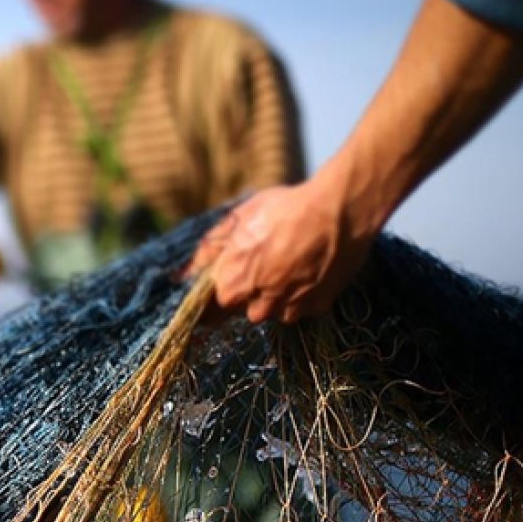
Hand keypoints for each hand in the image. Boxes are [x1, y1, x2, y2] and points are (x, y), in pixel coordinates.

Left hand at [188, 178, 378, 323]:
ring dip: (276, 296)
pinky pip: (301, 308)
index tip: (223, 289)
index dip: (216, 298)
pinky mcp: (318, 306)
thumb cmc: (283, 209)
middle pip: (245, 310)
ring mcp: (291, 309)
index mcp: (233, 285)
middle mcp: (260, 306)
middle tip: (264, 263)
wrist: (339, 210)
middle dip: (249, 293)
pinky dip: (302, 295)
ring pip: (274, 312)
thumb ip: (208, 251)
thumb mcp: (237, 221)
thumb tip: (183, 275)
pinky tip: (308, 269)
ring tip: (289, 263)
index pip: (213, 309)